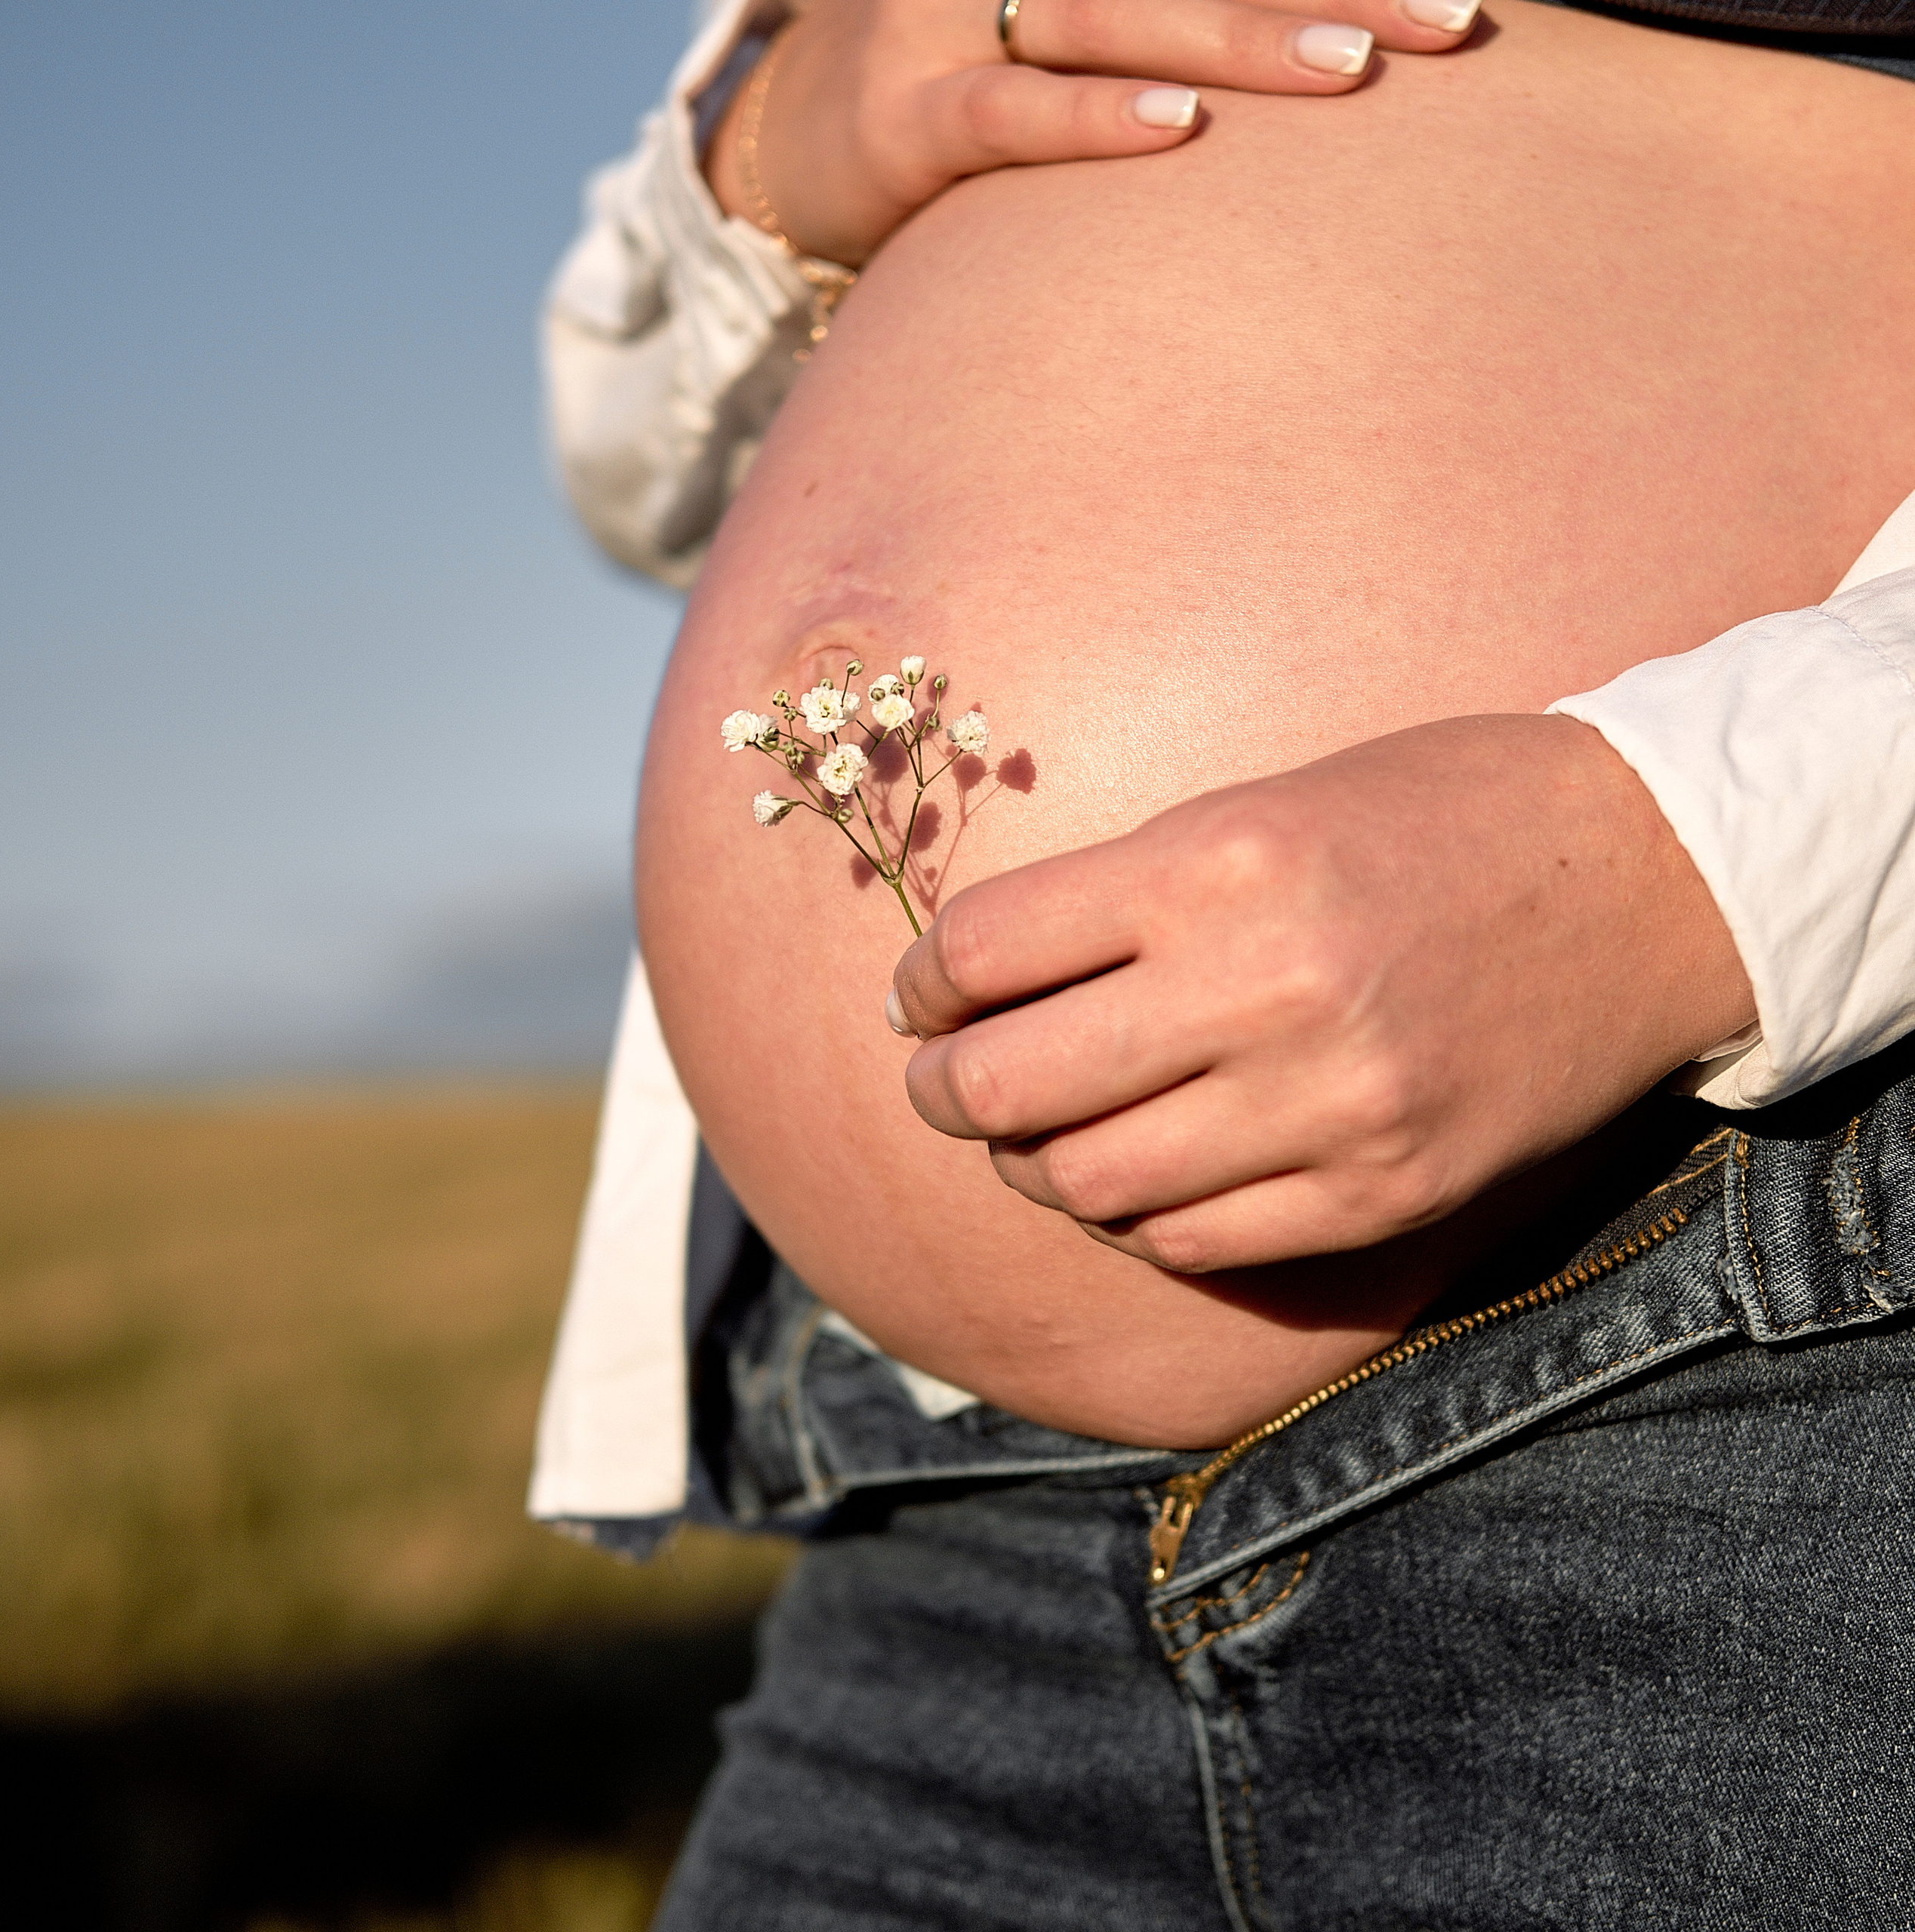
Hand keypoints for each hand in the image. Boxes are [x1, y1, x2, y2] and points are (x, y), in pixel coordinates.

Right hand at [705, 0, 1483, 266]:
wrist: (795, 143)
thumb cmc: (966, 88)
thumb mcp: (1074, 41)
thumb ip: (1163, 37)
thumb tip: (1296, 61)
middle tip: (1452, 20)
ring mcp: (957, 23)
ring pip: (1121, 19)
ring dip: (1240, 41)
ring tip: (1357, 67)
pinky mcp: (908, 116)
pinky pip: (1011, 114)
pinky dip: (1092, 121)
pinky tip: (1175, 131)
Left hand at [891, 715, 1755, 1272]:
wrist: (1651, 877)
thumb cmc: (1438, 816)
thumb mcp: (1266, 805)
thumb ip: (1125, 896)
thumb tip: (981, 983)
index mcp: (1221, 862)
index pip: (987, 949)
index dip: (923, 981)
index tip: (923, 994)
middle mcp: (1265, 989)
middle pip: (1007, 1087)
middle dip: (942, 1090)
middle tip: (942, 1081)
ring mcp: (1330, 1107)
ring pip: (1088, 1185)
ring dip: (1035, 1164)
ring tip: (1041, 1130)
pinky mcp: (1383, 1192)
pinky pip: (1193, 1242)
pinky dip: (1139, 1216)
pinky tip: (1145, 1171)